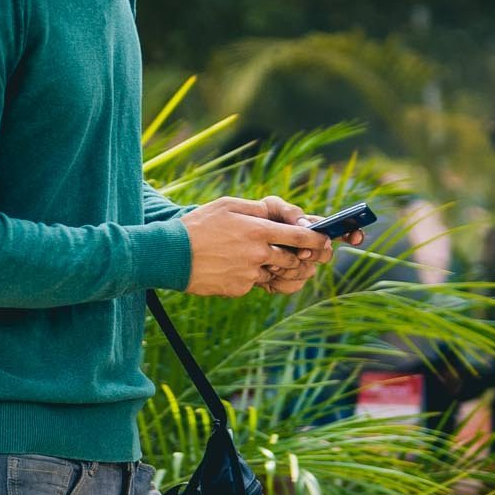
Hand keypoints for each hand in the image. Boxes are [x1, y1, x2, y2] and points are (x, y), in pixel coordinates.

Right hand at [180, 195, 337, 297]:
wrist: (170, 255)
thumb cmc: (198, 226)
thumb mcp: (227, 206)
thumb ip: (257, 209)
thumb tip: (279, 215)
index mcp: (258, 230)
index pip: (300, 237)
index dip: (316, 240)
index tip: (324, 241)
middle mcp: (257, 254)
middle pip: (291, 259)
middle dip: (295, 257)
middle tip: (289, 252)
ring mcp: (248, 274)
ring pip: (272, 272)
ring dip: (269, 266)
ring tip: (247, 257)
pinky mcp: (238, 289)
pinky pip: (252, 284)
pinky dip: (246, 277)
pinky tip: (227, 268)